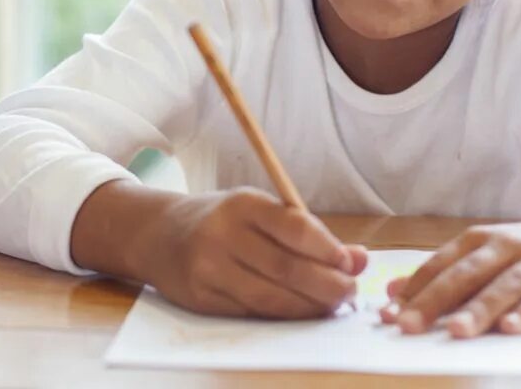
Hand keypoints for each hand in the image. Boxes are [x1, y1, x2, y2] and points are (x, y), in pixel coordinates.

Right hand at [133, 188, 368, 318]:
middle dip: (327, 285)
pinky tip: (301, 313)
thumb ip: (309, 233)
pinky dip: (283, 317)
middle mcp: (223, 234)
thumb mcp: (261, 212)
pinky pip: (252, 313)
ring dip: (309, 307)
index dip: (328, 249)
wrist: (159, 235)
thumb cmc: (223, 221)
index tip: (351, 264)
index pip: (294, 227)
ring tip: (331, 306)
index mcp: (243, 204)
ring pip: (271, 297)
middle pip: (287, 268)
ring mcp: (210, 268)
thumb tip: (360, 259)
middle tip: (350, 292)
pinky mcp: (202, 298)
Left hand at [381, 212, 520, 336]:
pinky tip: (512, 329)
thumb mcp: (487, 255)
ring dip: (480, 309)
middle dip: (435, 301)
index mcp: (480, 239)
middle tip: (409, 327)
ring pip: (505, 286)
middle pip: (466, 275)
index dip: (414, 291)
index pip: (441, 265)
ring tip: (456, 332)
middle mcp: (507, 246)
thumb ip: (445, 272)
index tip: (389, 316)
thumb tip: (394, 291)